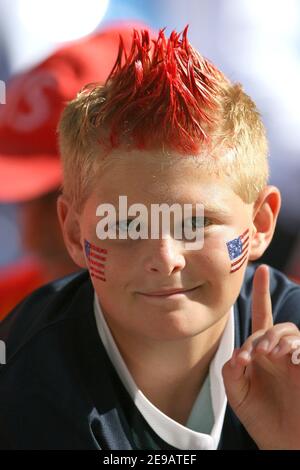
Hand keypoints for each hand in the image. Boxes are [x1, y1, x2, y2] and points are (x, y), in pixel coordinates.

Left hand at [222, 264, 299, 448]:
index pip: (262, 318)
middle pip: (274, 326)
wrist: (285, 444)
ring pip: (289, 332)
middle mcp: (280, 353)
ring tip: (268, 357)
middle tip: (253, 356)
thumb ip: (231, 371)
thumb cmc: (263, 419)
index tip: (262, 270)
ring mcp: (295, 360)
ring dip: (275, 339)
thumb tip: (240, 353)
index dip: (262, 294)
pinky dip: (293, 349)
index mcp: (262, 354)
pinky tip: (285, 359)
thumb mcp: (237, 394)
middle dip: (261, 336)